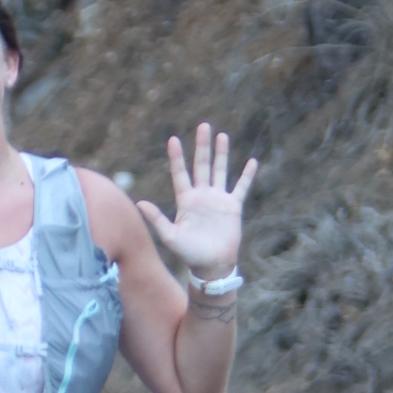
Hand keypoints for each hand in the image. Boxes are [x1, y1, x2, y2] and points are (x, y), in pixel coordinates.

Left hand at [135, 124, 255, 283]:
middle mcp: (201, 196)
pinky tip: (252, 162)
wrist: (212, 265)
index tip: (173, 139)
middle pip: (201, 165)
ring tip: (222, 135)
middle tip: (203, 126)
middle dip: (202, 146)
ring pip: (220, 171)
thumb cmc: (189, 253)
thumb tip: (139, 203)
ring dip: (222, 154)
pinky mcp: (233, 207)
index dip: (177, 157)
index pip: (180, 174)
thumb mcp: (171, 237)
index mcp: (185, 200)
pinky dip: (247, 176)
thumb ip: (157, 220)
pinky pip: (241, 187)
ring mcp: (218, 200)